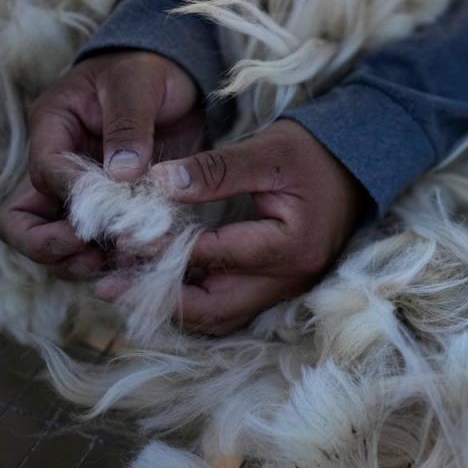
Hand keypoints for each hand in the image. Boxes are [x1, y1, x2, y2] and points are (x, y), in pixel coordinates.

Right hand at [0, 51, 202, 279]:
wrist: (177, 80)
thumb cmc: (148, 71)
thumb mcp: (138, 84)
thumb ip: (129, 126)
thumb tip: (120, 174)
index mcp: (53, 128)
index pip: (44, 173)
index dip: (70, 196)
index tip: (104, 211)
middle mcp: (57, 167)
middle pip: (23, 222)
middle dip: (49, 245)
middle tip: (92, 253)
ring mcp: (81, 194)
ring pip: (55, 244)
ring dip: (78, 262)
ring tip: (117, 263)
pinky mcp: (111, 211)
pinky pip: (97, 247)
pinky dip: (113, 261)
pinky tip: (140, 262)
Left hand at [96, 120, 368, 335]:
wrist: (358, 164)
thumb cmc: (315, 153)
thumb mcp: (267, 151)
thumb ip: (216, 169)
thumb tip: (158, 182)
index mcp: (290, 247)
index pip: (214, 258)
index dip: (165, 251)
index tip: (122, 238)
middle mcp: (290, 279)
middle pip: (217, 309)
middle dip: (161, 299)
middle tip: (110, 285)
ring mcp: (286, 288)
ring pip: (222, 316)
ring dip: (175, 306)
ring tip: (127, 287)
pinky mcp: (279, 285)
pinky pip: (231, 306)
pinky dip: (195, 300)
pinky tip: (164, 284)